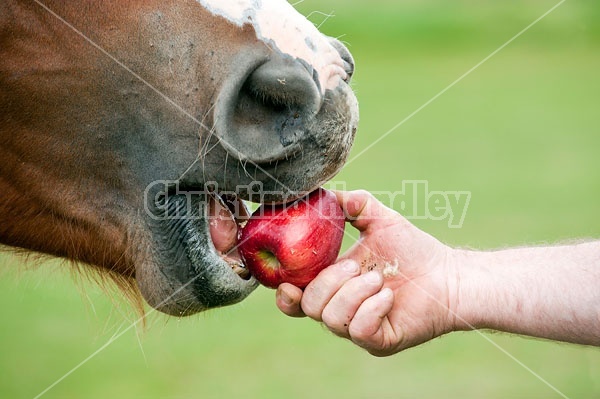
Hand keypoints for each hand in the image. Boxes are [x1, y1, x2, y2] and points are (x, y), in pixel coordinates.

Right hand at [276, 190, 456, 355]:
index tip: (288, 283)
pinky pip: (359, 330)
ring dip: (354, 293)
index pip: (297, 299)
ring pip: (332, 319)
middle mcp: (341, 309)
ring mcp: (358, 328)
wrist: (448, 274)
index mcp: (334, 285)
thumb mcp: (381, 220)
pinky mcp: (379, 342)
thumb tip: (329, 192)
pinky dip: (372, 308)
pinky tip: (389, 297)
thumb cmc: (414, 249)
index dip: (285, 296)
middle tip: (357, 267)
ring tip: (379, 279)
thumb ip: (355, 204)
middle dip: (330, 283)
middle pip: (309, 307)